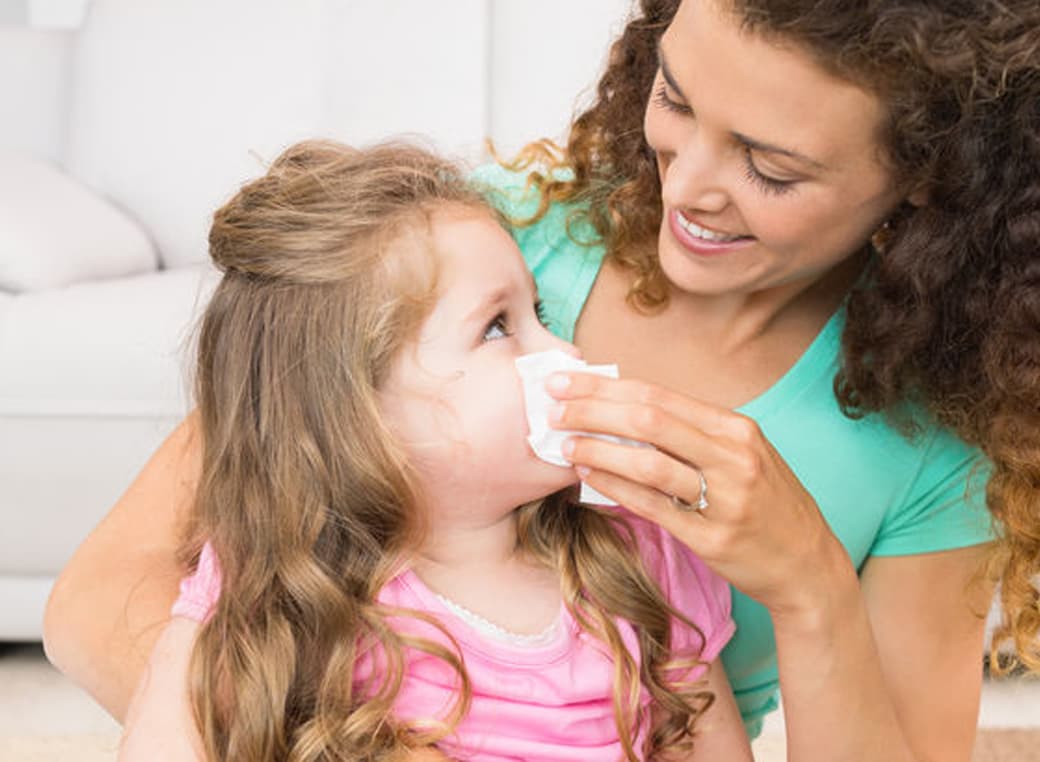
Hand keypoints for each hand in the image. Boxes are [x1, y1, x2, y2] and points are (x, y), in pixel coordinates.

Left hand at [547, 372, 849, 613]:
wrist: (808, 565)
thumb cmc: (764, 503)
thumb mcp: (741, 455)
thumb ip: (691, 433)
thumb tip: (621, 410)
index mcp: (736, 428)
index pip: (659, 394)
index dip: (606, 386)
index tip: (566, 382)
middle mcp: (734, 457)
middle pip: (649, 420)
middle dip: (592, 410)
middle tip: (552, 409)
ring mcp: (726, 498)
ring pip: (649, 462)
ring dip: (599, 450)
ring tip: (564, 445)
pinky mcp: (713, 538)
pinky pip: (654, 506)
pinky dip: (617, 488)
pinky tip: (589, 478)